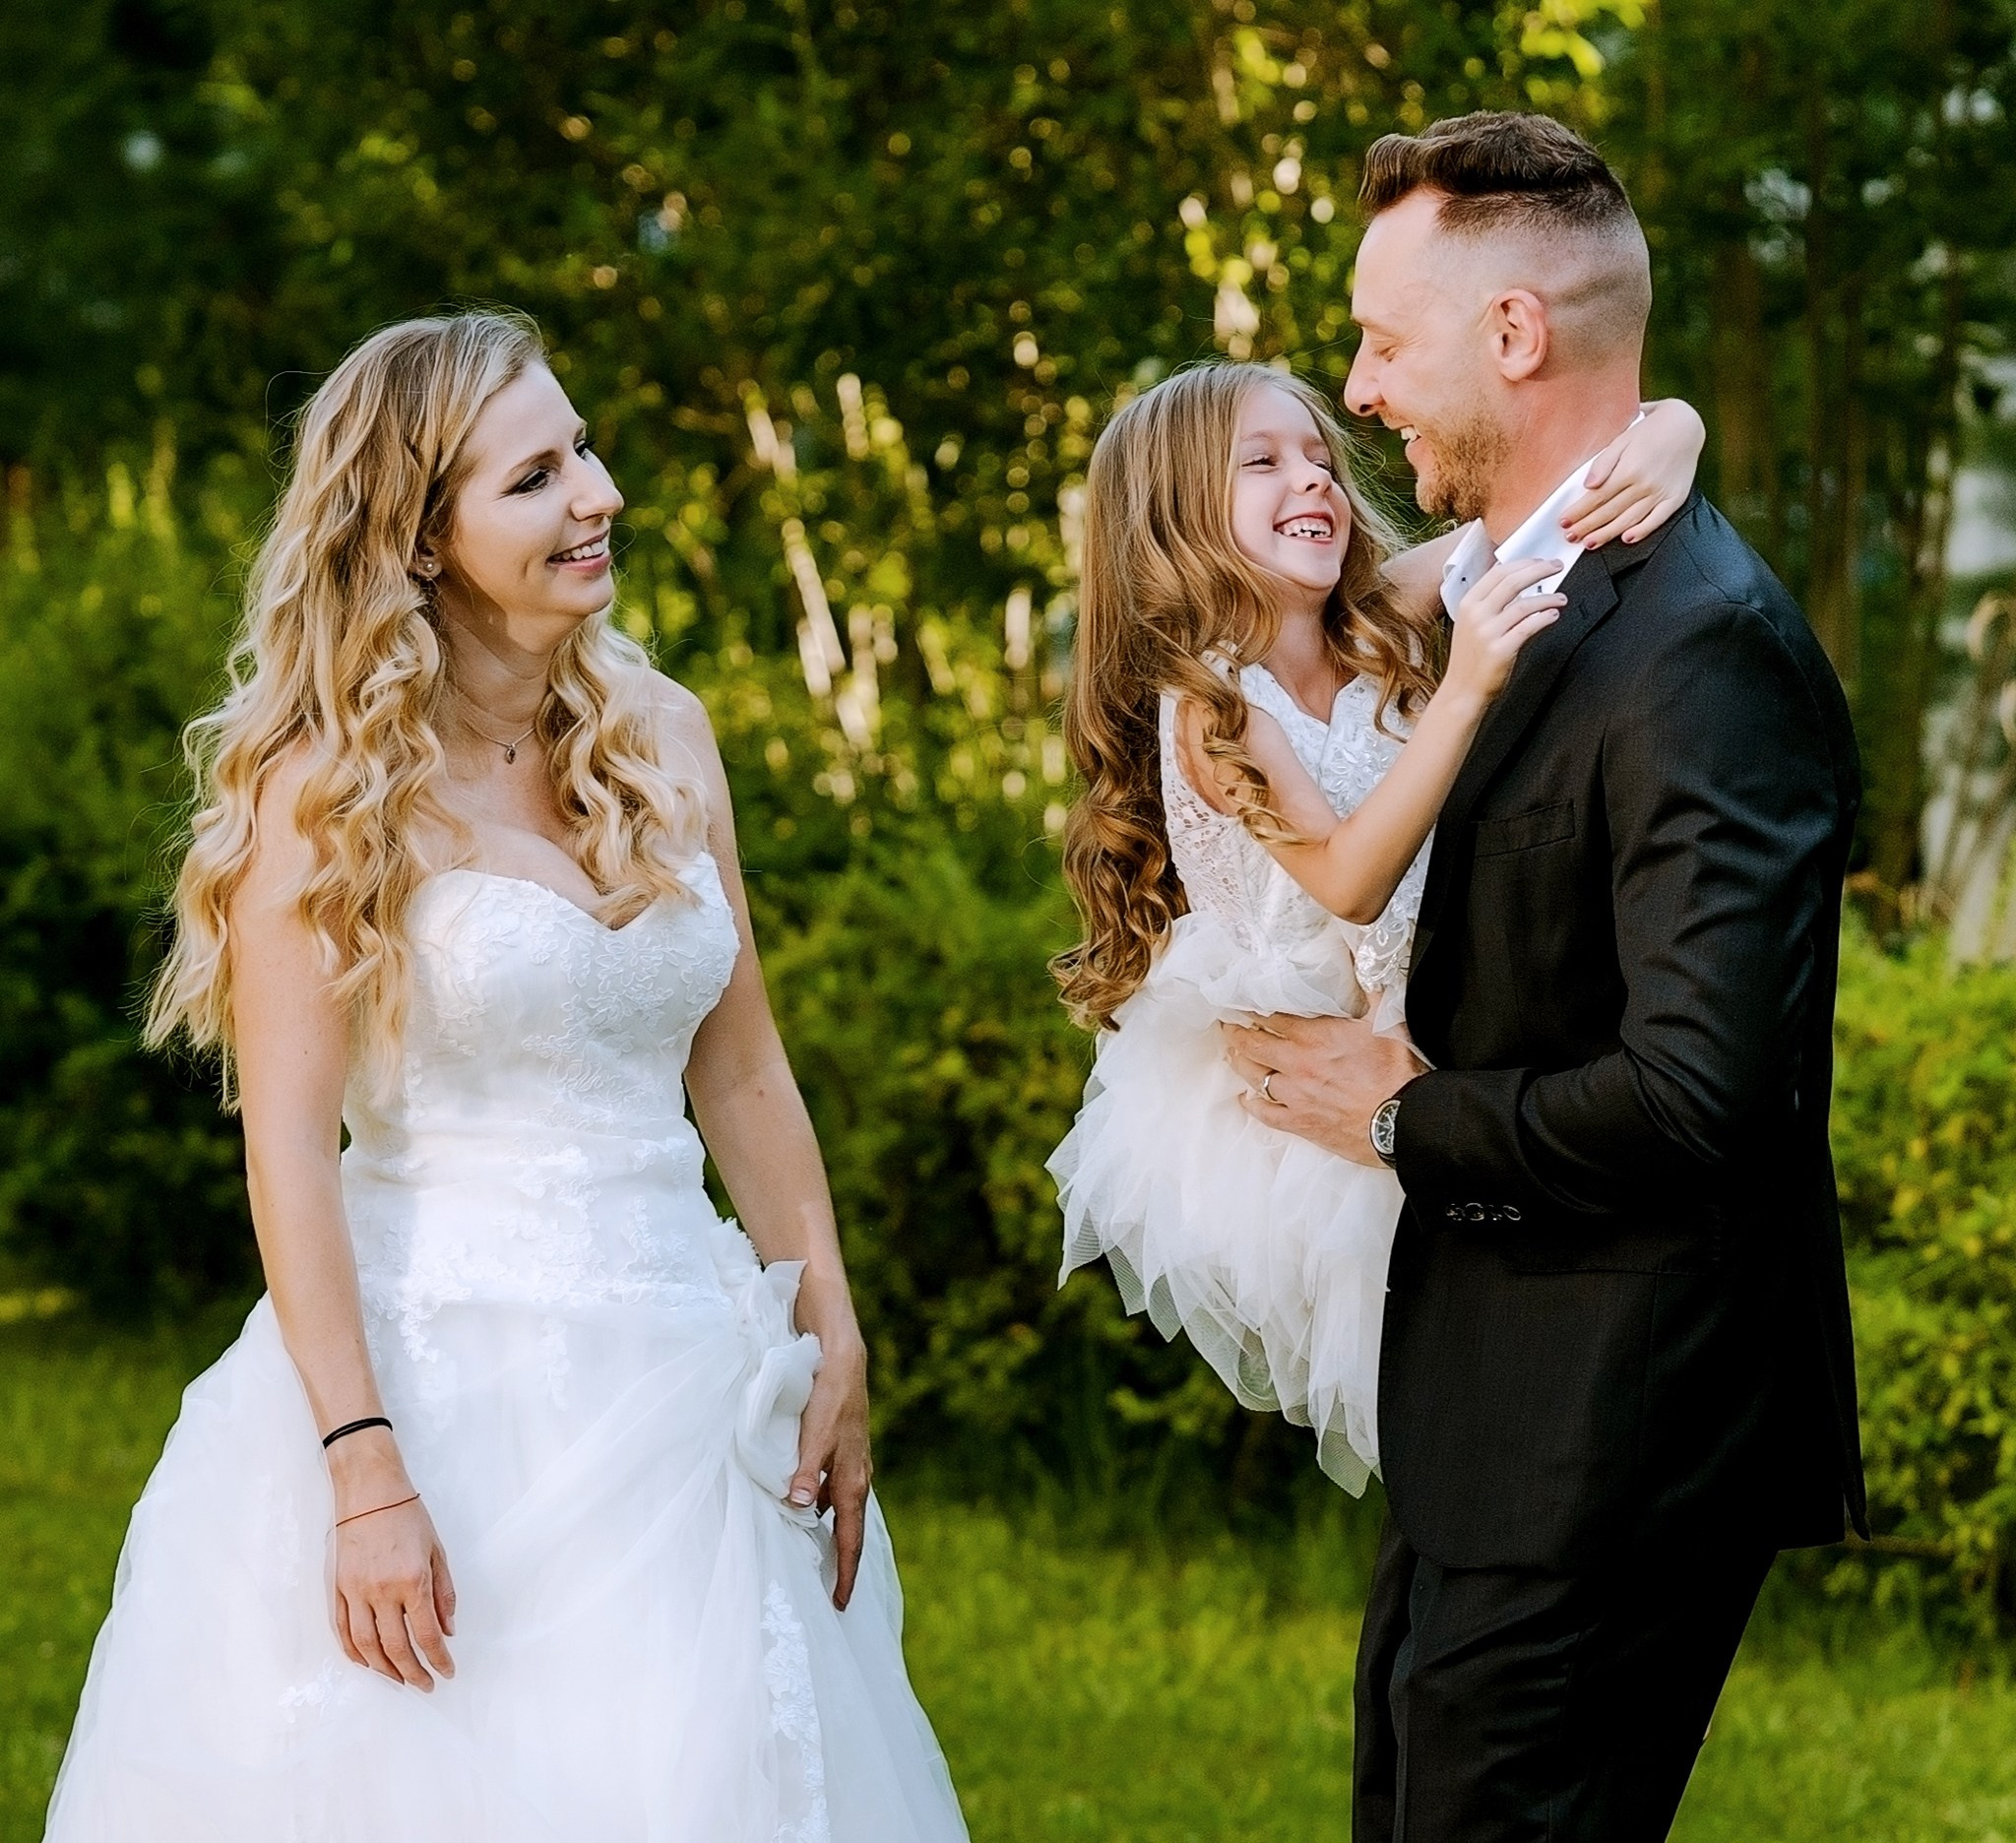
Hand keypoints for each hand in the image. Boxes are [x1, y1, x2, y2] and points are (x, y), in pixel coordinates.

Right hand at [331, 1490, 455, 1690]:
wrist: (370, 1493)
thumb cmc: (408, 1517)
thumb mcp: (436, 1551)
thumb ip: (443, 1593)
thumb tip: (447, 1631)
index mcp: (412, 1581)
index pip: (426, 1634)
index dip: (438, 1659)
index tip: (447, 1673)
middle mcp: (381, 1591)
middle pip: (395, 1647)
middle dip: (412, 1672)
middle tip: (424, 1685)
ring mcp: (355, 1592)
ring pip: (366, 1646)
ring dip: (383, 1669)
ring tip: (399, 1679)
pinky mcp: (338, 1589)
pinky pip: (343, 1631)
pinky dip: (354, 1653)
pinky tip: (368, 1662)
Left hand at [788, 1315, 871, 1610]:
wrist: (843, 1360)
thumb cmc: (829, 1396)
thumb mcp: (814, 1434)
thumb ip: (806, 1471)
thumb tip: (799, 1507)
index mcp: (851, 1481)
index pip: (849, 1540)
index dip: (845, 1573)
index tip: (840, 1604)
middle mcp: (855, 1478)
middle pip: (850, 1531)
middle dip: (843, 1563)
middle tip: (835, 1595)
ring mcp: (851, 1465)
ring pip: (842, 1511)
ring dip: (834, 1536)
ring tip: (819, 1561)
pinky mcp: (844, 1452)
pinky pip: (837, 1492)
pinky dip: (826, 1510)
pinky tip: (810, 1510)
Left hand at [1222, 1011, 1419, 1165]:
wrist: (1404, 1120)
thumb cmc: (1397, 1073)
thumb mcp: (1387, 1021)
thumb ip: (1369, 992)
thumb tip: (1363, 962)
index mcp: (1316, 1037)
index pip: (1273, 1018)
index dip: (1255, 1010)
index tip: (1243, 1005)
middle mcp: (1298, 1064)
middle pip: (1254, 1045)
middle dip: (1236, 1033)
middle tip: (1227, 1027)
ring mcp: (1296, 1096)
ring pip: (1254, 1077)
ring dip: (1241, 1063)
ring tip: (1233, 1054)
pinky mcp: (1301, 1123)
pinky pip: (1266, 1114)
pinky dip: (1253, 1105)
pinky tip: (1247, 1099)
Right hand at [1441, 556, 1566, 710]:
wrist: (1462, 690)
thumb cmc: (1470, 658)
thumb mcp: (1470, 624)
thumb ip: (1488, 603)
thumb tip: (1515, 580)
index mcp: (1468, 603)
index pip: (1498, 573)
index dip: (1523, 563)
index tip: (1540, 561)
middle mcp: (1476, 615)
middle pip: (1512, 582)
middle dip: (1539, 570)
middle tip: (1556, 567)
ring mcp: (1488, 633)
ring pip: (1524, 604)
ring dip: (1548, 598)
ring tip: (1561, 598)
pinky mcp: (1501, 650)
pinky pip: (1529, 627)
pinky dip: (1544, 618)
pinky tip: (1553, 616)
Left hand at [1561, 398, 1705, 548]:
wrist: (1686, 424)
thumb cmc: (1649, 431)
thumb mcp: (1622, 439)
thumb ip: (1604, 463)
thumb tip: (1588, 486)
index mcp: (1629, 469)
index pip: (1597, 497)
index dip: (1578, 512)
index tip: (1564, 521)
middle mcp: (1644, 484)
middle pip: (1610, 512)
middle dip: (1587, 527)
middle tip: (1570, 537)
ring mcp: (1661, 493)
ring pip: (1629, 520)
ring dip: (1607, 534)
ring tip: (1589, 543)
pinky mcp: (1676, 497)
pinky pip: (1658, 519)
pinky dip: (1642, 531)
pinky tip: (1627, 539)